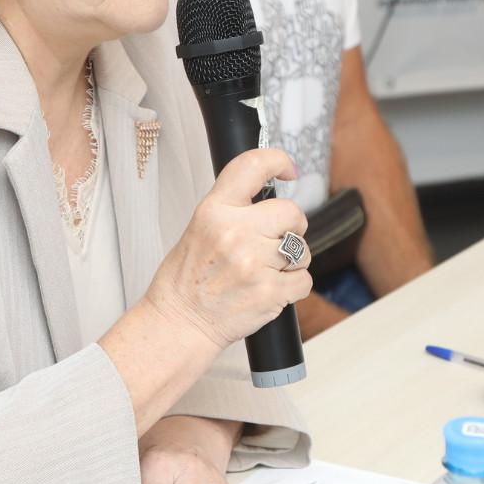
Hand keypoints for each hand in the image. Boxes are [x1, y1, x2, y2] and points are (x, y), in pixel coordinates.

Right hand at [147, 147, 312, 348]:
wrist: (180, 323)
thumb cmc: (186, 280)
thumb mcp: (199, 228)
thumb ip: (232, 209)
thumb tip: (268, 198)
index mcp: (215, 211)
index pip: (252, 166)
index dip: (277, 161)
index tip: (287, 169)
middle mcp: (235, 232)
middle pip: (292, 212)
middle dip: (291, 226)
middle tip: (272, 242)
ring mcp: (254, 263)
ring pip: (302, 248)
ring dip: (292, 260)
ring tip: (265, 270)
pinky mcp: (269, 292)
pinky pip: (303, 279)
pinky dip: (293, 286)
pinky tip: (270, 289)